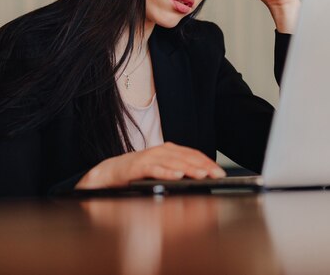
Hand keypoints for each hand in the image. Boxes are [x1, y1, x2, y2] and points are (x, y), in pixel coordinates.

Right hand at [75, 142, 225, 188]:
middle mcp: (160, 151)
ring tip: (203, 175)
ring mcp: (149, 158)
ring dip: (190, 169)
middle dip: (204, 166)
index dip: (207, 162)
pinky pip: (155, 169)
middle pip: (186, 157)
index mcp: (168, 150)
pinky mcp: (138, 167)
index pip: (192, 154)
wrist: (109, 172)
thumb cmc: (137, 173)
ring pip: (174, 162)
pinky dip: (167, 172)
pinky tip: (178, 176)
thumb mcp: (161, 170)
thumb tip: (198, 179)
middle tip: (217, 174)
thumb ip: (176, 171)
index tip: (219, 172)